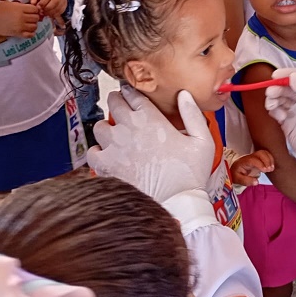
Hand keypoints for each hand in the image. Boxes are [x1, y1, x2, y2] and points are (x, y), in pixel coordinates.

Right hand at [0, 1, 39, 37]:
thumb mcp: (8, 3)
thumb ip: (19, 5)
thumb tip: (29, 7)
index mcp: (19, 8)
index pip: (35, 9)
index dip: (34, 9)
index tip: (30, 10)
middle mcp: (21, 17)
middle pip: (36, 18)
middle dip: (34, 17)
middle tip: (29, 17)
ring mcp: (20, 26)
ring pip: (35, 26)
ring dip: (33, 25)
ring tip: (27, 23)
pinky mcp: (18, 34)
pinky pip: (31, 35)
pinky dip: (31, 33)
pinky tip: (27, 30)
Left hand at [29, 0, 66, 18]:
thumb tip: (33, 3)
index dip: (43, 2)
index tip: (38, 8)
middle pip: (55, 2)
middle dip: (47, 8)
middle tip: (41, 12)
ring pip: (59, 7)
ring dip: (51, 12)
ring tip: (44, 14)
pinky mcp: (64, 4)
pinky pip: (61, 11)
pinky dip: (55, 14)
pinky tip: (49, 14)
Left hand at [88, 87, 214, 202]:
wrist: (174, 205)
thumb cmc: (190, 175)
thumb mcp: (202, 141)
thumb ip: (193, 114)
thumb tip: (183, 94)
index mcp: (150, 118)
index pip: (133, 94)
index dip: (131, 91)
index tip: (132, 93)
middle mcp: (128, 128)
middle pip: (113, 102)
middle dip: (117, 101)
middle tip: (122, 107)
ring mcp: (114, 147)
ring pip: (99, 126)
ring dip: (107, 127)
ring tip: (116, 134)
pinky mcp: (106, 166)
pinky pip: (92, 152)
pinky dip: (98, 152)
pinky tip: (109, 156)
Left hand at [230, 150, 274, 185]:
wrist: (235, 169)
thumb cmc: (236, 174)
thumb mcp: (237, 179)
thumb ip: (246, 181)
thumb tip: (256, 182)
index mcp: (244, 161)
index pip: (253, 160)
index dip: (260, 164)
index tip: (265, 170)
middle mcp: (250, 157)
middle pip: (260, 153)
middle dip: (267, 160)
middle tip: (270, 170)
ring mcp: (255, 156)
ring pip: (264, 152)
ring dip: (270, 159)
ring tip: (272, 169)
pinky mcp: (259, 158)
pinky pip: (266, 154)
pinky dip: (271, 159)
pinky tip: (272, 166)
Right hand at [264, 69, 295, 178]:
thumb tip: (293, 76)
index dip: (289, 74)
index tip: (276, 75)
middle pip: (289, 85)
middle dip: (278, 87)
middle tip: (270, 93)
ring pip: (281, 97)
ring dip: (274, 97)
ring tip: (272, 105)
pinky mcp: (289, 122)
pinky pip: (277, 110)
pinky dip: (274, 110)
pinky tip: (278, 116)